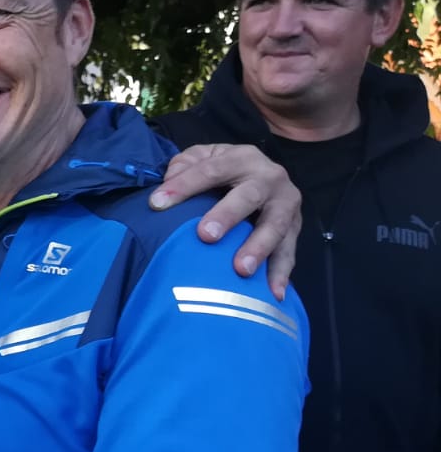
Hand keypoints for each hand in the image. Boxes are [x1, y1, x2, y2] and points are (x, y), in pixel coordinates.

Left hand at [150, 143, 300, 298]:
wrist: (262, 173)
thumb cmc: (220, 172)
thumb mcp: (201, 159)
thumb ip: (183, 166)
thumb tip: (166, 188)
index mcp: (241, 158)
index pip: (210, 169)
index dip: (183, 185)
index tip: (157, 204)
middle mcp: (269, 177)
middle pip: (248, 196)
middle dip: (227, 216)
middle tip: (206, 236)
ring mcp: (286, 203)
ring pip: (275, 225)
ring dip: (258, 247)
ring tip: (241, 270)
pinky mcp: (295, 228)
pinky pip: (289, 252)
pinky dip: (281, 274)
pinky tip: (272, 294)